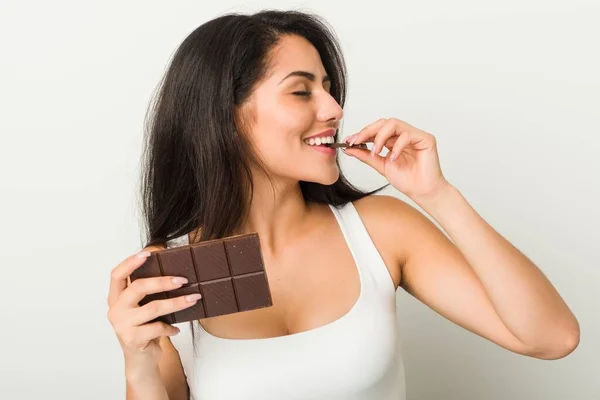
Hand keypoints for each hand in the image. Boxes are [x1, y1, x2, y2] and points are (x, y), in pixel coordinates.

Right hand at [106, 250, 200, 370]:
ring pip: (153, 308)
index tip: (147, 253)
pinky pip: (158, 328)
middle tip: (183, 280)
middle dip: (163, 281)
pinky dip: (170, 328)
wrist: (140, 359)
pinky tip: (176, 329)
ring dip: (177, 303)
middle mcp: (115, 310)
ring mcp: (122, 325)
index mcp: (115, 298)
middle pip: (138, 287)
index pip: (117, 275)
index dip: (130, 262)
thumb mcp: (141, 309)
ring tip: (193, 299)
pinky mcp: (132, 339)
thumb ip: (147, 294)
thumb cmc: (144, 328)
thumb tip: (175, 274)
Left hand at [342, 118, 449, 200]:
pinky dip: (397, 146)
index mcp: (394, 140)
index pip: (376, 129)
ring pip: (394, 123)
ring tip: (375, 151)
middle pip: (384, 122)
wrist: (422, 192)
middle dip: (368, 131)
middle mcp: (404, 135)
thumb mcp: (381, 166)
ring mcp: (415, 135)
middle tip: (357, 141)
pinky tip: (393, 158)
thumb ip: (366, 156)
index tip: (349, 141)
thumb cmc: (407, 180)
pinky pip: (407, 135)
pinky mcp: (426, 139)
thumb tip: (349, 148)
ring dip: (380, 136)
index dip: (362, 133)